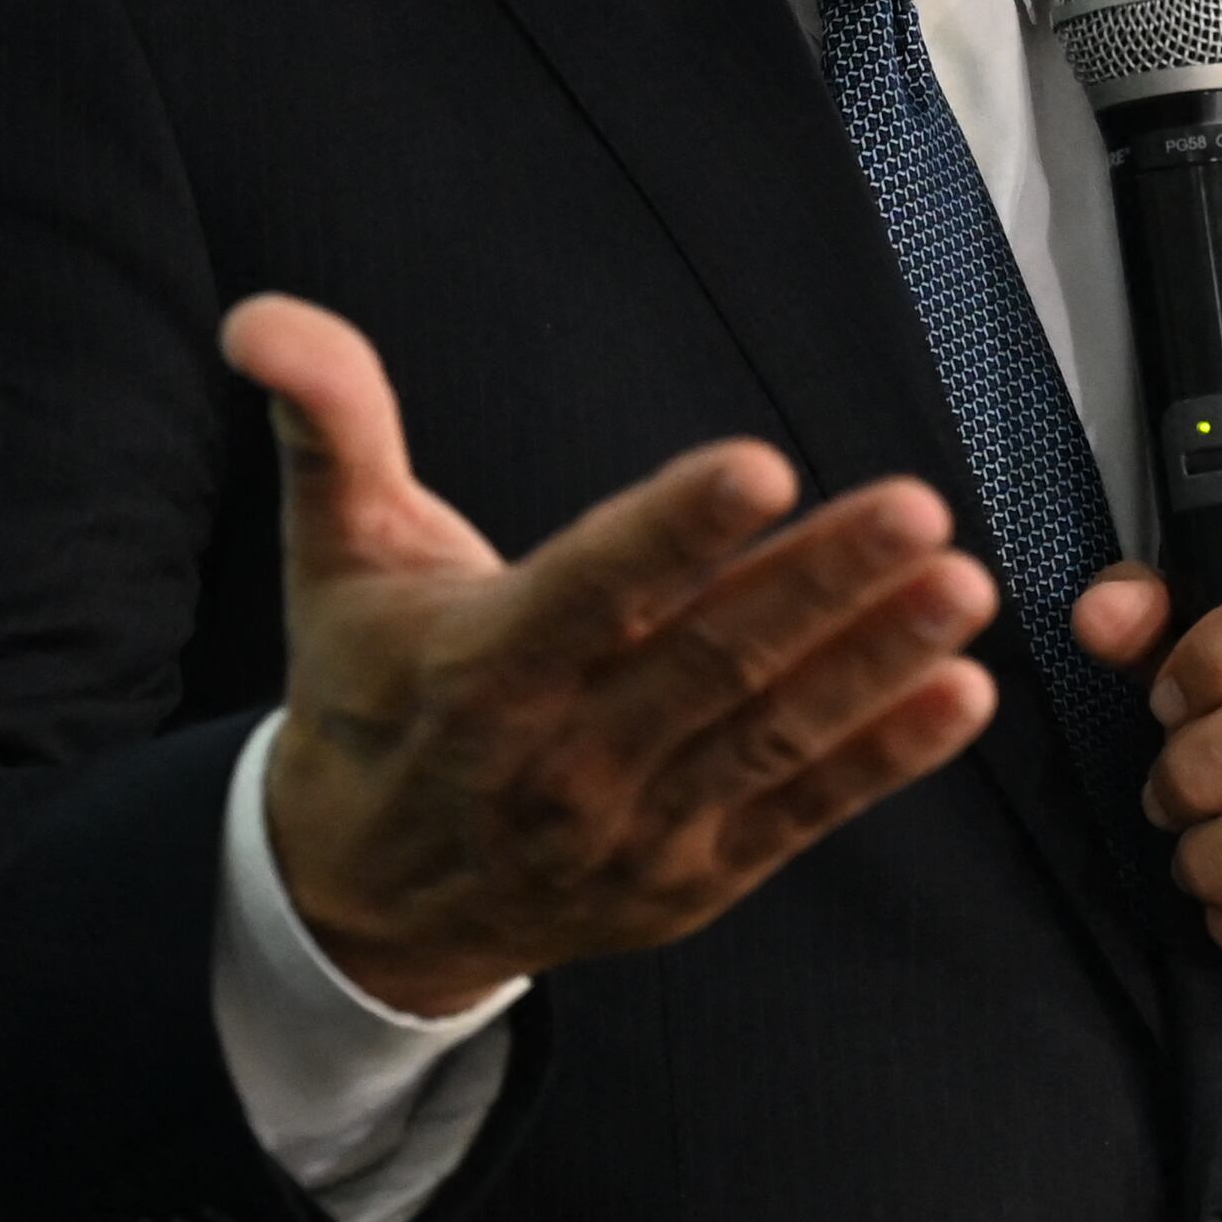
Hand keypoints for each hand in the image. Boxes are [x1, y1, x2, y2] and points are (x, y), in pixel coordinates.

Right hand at [228, 295, 1001, 1015]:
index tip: (761, 467)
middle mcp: (558, 760)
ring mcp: (633, 831)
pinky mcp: (693, 877)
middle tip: (916, 510)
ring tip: (961, 588)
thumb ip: (325, 425)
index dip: (673, 533)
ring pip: (767, 735)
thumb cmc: (368, 694)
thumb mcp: (335, 558)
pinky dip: (883, 759)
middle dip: (817, 585)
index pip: (587, 592)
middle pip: (705, 663)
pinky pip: (799, 813)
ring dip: (873, 663)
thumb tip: (260, 318)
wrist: (365, 902)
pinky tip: (960, 693)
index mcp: (477, 670)